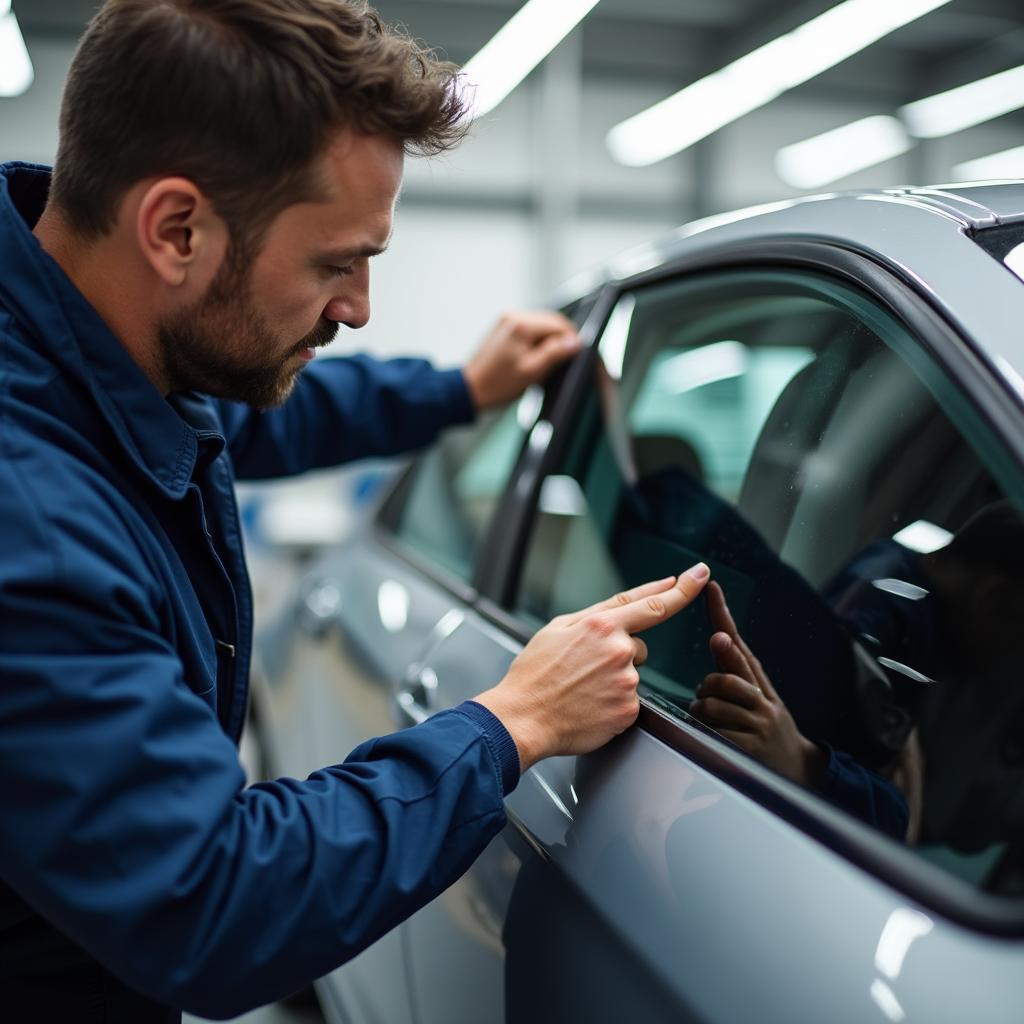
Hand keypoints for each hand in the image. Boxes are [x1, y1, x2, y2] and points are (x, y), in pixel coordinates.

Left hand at [463, 310, 580, 410]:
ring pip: (542, 325)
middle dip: (560, 340)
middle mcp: (514, 317)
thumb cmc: (498, 384)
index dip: (571, 339)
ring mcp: (507, 320)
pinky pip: (530, 329)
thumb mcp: (532, 371)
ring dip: (549, 341)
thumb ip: (555, 353)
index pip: (559, 324)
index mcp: (521, 325)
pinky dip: (537, 341)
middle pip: (551, 321)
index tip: (577, 354)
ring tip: (547, 362)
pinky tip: (535, 357)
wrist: (471, 389)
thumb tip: (576, 342)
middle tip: (564, 361)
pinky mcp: (504, 328)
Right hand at [474, 565, 710, 770]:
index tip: (700, 574)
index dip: (683, 588)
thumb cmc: (535, 673)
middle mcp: (619, 651)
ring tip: (582, 689)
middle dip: (618, 655)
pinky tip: (589, 706)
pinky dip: (613, 704)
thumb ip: (599, 613)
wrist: (522, 718)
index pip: (654, 604)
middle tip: (584, 669)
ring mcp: (626, 681)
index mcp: (602, 625)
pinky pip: (630, 701)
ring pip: (633, 674)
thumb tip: (631, 603)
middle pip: (639, 647)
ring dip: (614, 680)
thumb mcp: (558, 628)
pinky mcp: (628, 710)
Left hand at [689, 582, 825, 787]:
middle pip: (721, 678)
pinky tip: (719, 739)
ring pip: (710, 704)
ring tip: (716, 723)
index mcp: (761, 684)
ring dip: (702, 713)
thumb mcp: (758, 699)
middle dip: (705, 689)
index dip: (722, 615)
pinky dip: (707, 733)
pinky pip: (711, 730)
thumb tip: (718, 637)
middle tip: (708, 701)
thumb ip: (736, 671)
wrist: (800, 770)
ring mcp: (758, 724)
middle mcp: (762, 700)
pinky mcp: (749, 746)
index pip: (738, 643)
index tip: (710, 587)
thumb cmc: (767, 731)